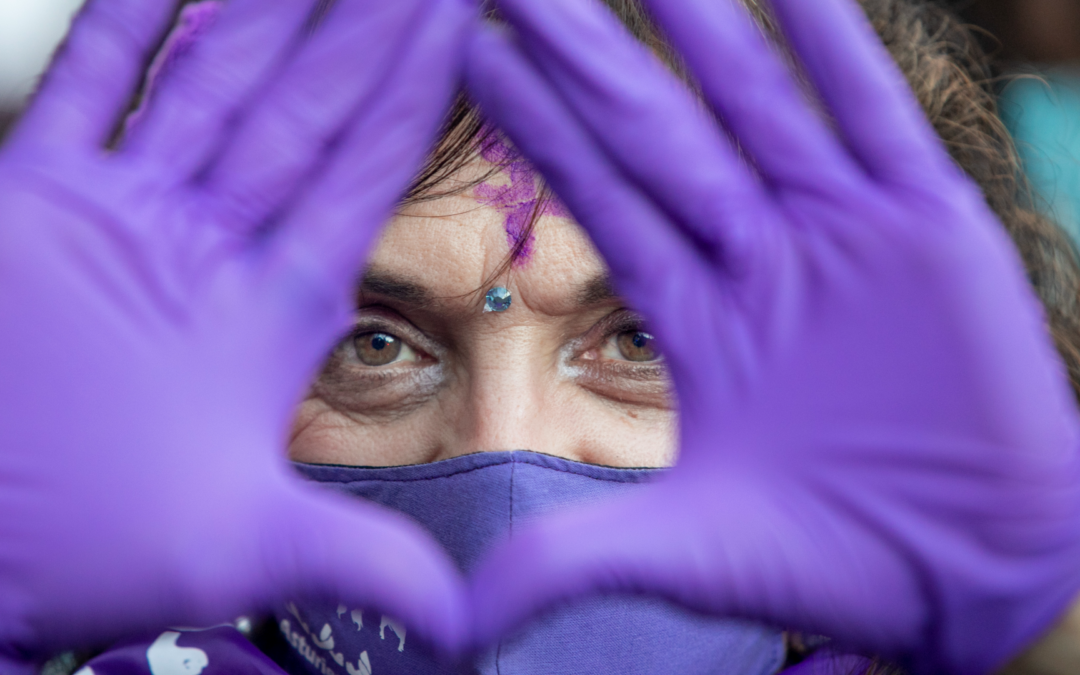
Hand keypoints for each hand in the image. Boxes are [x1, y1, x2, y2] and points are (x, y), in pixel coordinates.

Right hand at [0, 0, 470, 671]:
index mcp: (276, 305)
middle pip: (308, 102)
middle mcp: (212, 242)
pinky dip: (126, 19)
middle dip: (367, 20)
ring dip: (273, 0)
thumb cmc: (88, 558)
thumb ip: (366, 561)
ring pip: (216, 76)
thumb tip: (466, 623)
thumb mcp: (251, 549)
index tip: (469, 15)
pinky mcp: (32, 202)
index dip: (422, 88)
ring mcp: (125, 212)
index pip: (368, 169)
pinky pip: (89, 85)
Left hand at [464, 0, 1079, 671]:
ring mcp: (844, 236)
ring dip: (700, 25)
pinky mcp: (929, 233)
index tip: (481, 48)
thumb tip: (453, 620)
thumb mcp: (686, 557)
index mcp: (698, 316)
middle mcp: (762, 257)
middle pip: (660, 132)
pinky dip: (840, 49)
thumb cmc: (835, 565)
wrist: (973, 575)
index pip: (605, 196)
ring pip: (756, 105)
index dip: (545, 125)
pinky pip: (876, 121)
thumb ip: (568, 562)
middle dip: (594, 53)